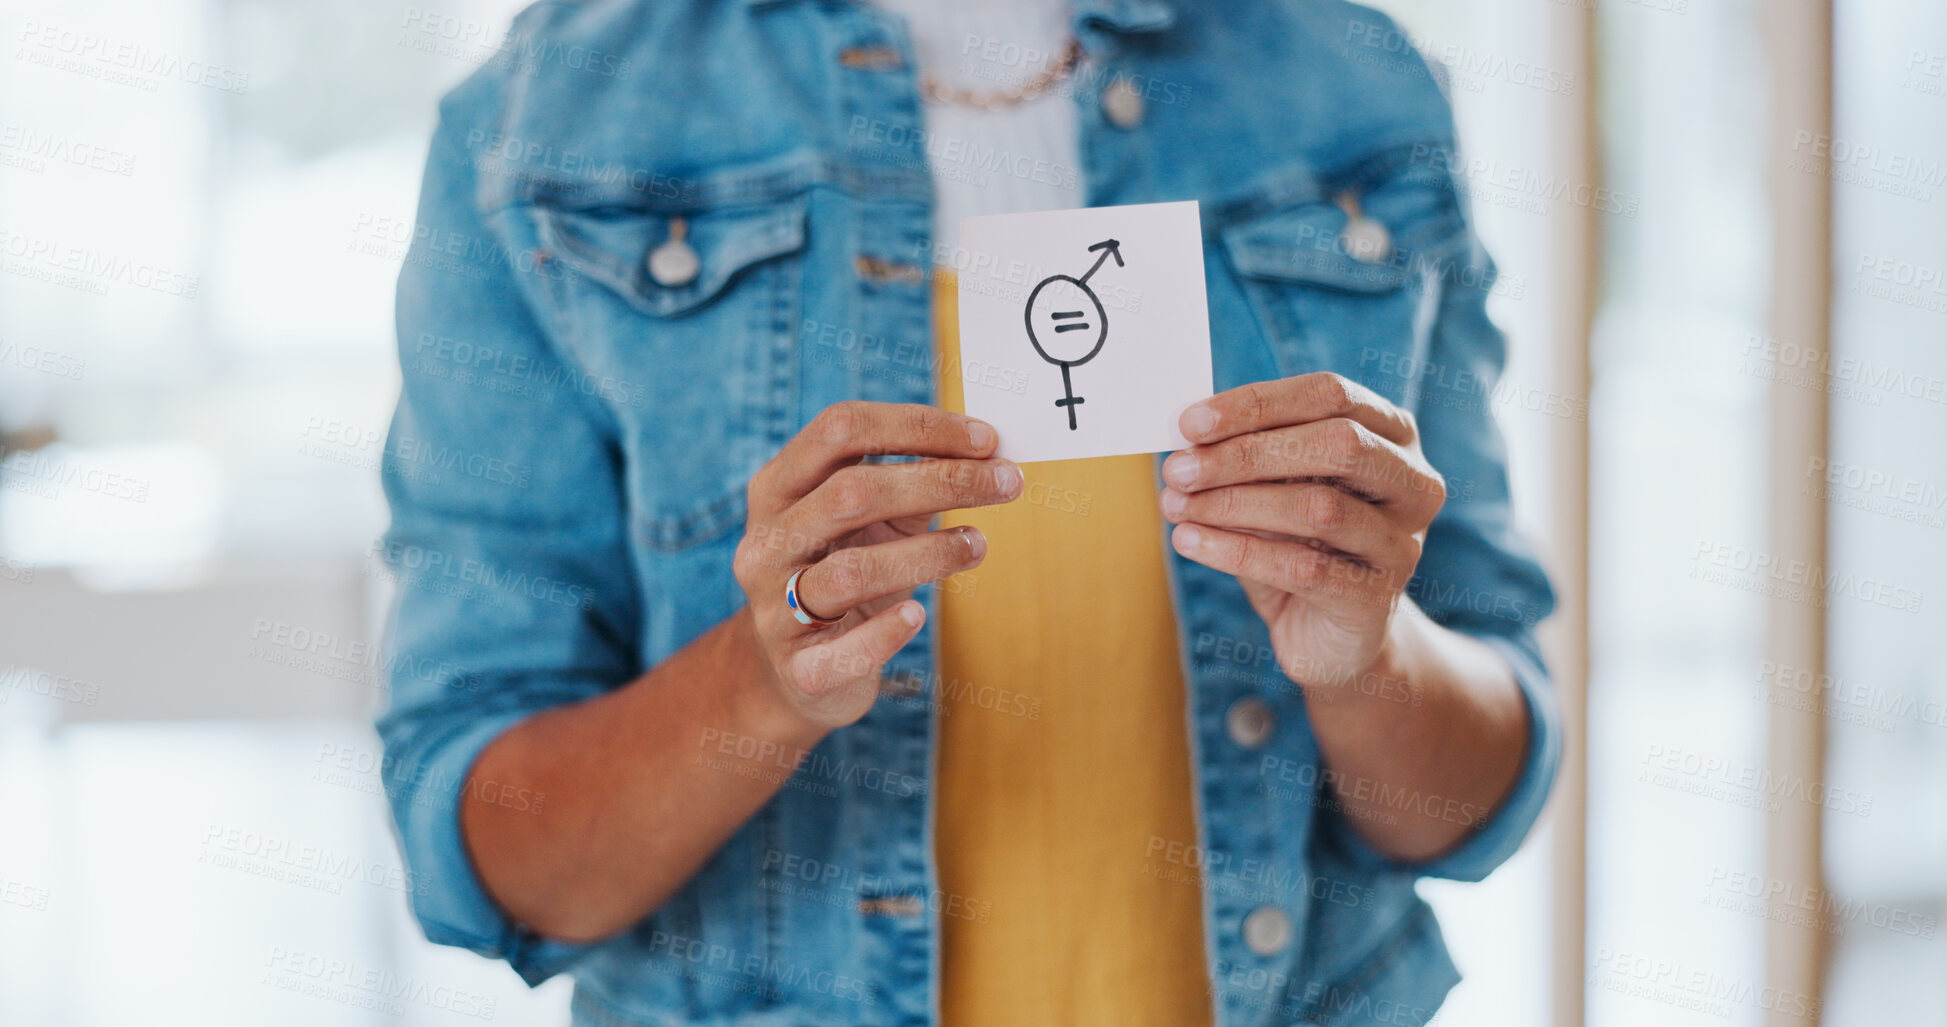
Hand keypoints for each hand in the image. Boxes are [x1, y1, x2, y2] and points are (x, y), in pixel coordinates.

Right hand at [733, 401, 1022, 729]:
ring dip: (928, 554)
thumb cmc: (847, 575)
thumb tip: (990, 454)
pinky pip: (845, 651)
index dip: (917, 426)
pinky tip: (917, 616)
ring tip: (978, 545)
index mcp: (778, 487)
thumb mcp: (872, 523)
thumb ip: (915, 485)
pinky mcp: (799, 669)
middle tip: (1006, 483)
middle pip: (851, 493)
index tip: (986, 439)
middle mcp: (767, 542)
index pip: (841, 429)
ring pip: (852, 571)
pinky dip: (887, 633)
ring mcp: (774, 608)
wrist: (800, 670)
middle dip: (940, 481)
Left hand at [1159, 373, 1444, 692]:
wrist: (1329, 635)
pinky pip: (1304, 568)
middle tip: (1179, 470)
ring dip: (1235, 503)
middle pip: (1338, 443)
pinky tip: (1190, 541)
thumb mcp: (1273, 490)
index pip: (1330, 395)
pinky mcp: (1378, 598)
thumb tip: (1187, 439)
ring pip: (1320, 507)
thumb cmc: (1297, 544)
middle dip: (1246, 453)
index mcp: (1392, 435)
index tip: (1190, 422)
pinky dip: (1237, 551)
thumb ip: (1245, 458)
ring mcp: (1402, 542)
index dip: (1257, 403)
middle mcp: (1413, 483)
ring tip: (1176, 506)